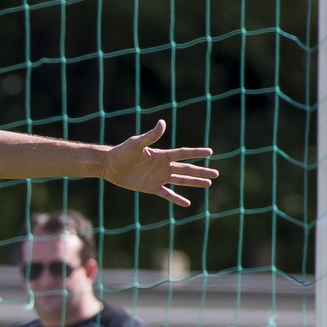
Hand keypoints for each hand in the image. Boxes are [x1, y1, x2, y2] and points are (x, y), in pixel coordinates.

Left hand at [102, 120, 216, 206]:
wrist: (110, 166)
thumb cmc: (122, 152)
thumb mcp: (136, 143)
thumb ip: (150, 136)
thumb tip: (162, 122)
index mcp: (161, 155)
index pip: (183, 154)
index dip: (196, 152)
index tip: (210, 152)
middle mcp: (163, 166)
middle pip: (187, 169)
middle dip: (201, 171)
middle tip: (216, 174)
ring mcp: (158, 177)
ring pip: (181, 181)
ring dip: (194, 182)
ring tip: (208, 184)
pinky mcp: (151, 188)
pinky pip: (167, 194)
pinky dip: (177, 198)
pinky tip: (187, 203)